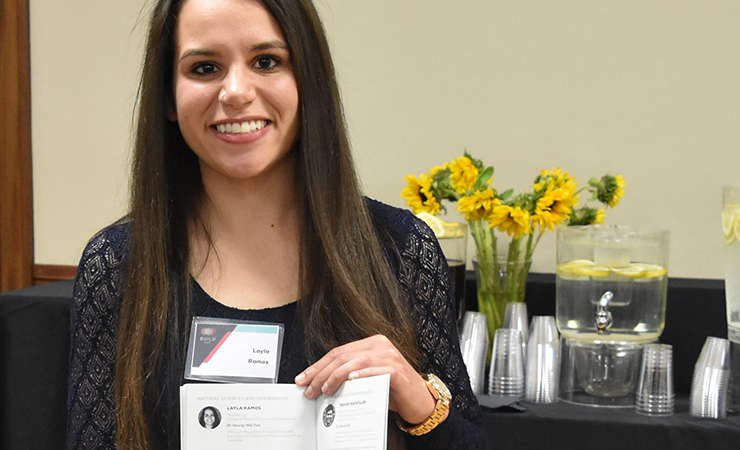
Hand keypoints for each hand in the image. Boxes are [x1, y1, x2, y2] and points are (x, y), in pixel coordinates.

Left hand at [294, 334, 435, 424]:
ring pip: (355, 361)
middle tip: (309, 389)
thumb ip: (349, 375)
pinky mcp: (397, 370)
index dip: (318, 366)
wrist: (420, 402)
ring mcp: (390, 356)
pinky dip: (361, 375)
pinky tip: (349, 381)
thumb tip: (319, 384)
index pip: (338, 352)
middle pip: (342, 356)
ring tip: (323, 390)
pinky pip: (375, 370)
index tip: (303, 379)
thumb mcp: (367, 379)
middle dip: (321, 373)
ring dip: (335, 377)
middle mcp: (380, 345)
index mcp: (371, 344)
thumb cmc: (392, 391)